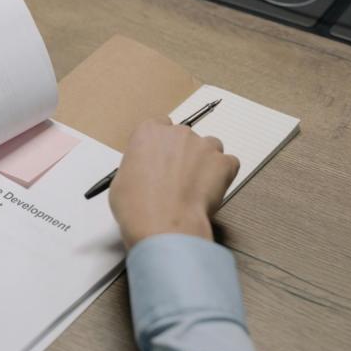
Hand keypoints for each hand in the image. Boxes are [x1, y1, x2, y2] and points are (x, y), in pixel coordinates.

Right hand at [108, 117, 239, 247]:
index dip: (162, 144)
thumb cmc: (137, 206)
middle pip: (185, 137)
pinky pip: (229, 163)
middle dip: (184, 154)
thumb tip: (143, 175)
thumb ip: (137, 167)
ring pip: (210, 146)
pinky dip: (224, 175)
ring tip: (195, 186)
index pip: (160, 125)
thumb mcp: (121, 181)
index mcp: (148, 132)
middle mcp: (177, 133)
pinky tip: (211, 191)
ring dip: (205, 161)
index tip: (161, 158)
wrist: (162, 224)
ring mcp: (203, 146)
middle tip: (177, 179)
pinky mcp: (223, 163)